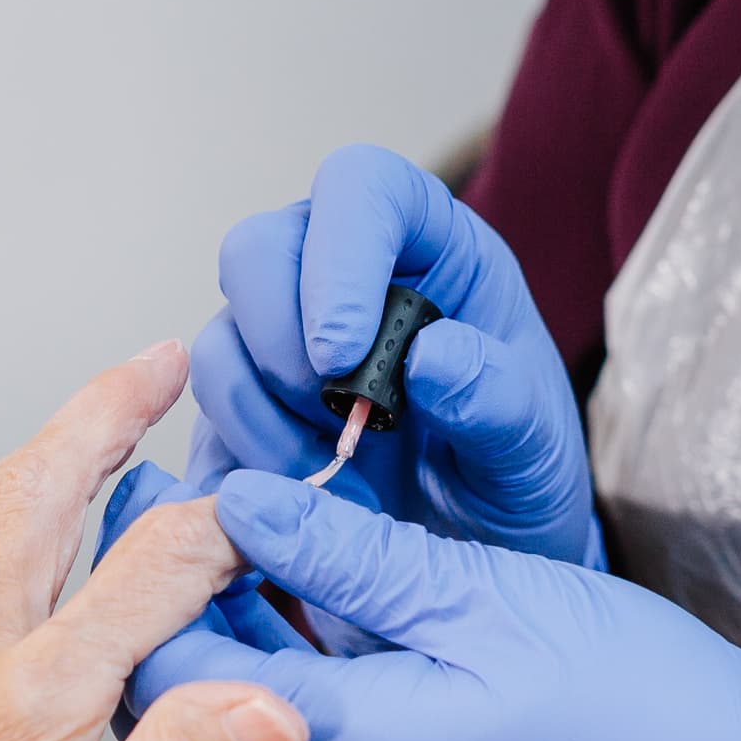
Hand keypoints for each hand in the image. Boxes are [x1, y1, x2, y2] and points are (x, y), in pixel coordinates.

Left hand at [125, 471, 740, 740]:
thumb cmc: (634, 712)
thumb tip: (245, 502)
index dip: (147, 579)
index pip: (172, 680)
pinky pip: (315, 732)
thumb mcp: (483, 598)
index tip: (154, 490)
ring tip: (245, 514)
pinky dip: (296, 656)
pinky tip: (318, 582)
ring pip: (253, 715)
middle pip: (198, 704)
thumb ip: (350, 556)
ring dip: (241, 621)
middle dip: (179, 596)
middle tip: (179, 488)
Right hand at [183, 144, 599, 566]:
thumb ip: (499, 398)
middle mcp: (341, 278)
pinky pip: (204, 426)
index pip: (360, 187)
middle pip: (256, 251)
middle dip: (278, 345)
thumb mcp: (537, 446)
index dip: (337, 254)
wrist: (486, 553)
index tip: (341, 354)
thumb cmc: (519, 476)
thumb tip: (430, 358)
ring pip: (219, 342)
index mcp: (427, 248)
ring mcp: (283, 342)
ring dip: (260, 421)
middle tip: (332, 423)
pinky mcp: (249, 413)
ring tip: (333, 480)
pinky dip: (240, 471)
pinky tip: (298, 507)